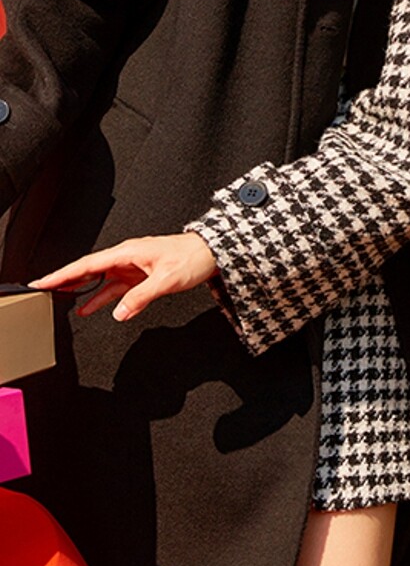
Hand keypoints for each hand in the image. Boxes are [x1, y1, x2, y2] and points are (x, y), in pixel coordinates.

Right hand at [30, 233, 217, 321]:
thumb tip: (120, 313)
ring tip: (62, 304)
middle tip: (42, 291)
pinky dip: (103, 298)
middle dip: (65, 281)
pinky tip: (92, 308)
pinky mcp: (141, 276)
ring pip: (101, 281)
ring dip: (83, 291)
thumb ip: (141, 297)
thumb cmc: (192, 257)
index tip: (43, 281)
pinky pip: (116, 288)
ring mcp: (133, 267)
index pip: (87, 264)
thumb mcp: (166, 280)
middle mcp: (127, 258)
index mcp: (128, 252)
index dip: (63, 274)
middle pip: (89, 270)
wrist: (212, 253)